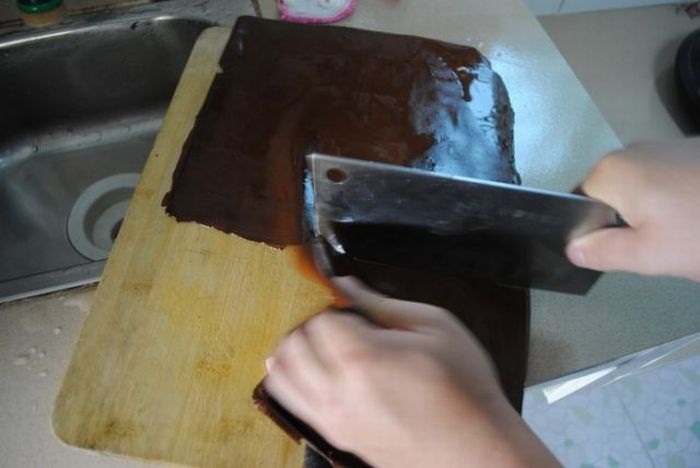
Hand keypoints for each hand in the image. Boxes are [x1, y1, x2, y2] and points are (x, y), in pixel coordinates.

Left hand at [264, 278, 558, 467]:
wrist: (474, 448)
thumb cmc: (464, 391)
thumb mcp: (434, 326)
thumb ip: (381, 303)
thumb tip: (347, 284)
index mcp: (363, 358)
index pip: (319, 319)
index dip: (338, 308)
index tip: (356, 313)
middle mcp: (338, 391)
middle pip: (293, 342)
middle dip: (312, 325)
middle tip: (339, 325)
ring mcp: (332, 418)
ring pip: (279, 372)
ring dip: (294, 349)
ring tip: (321, 344)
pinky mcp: (334, 434)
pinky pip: (288, 401)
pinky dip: (288, 378)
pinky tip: (308, 368)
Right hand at [566, 139, 699, 280]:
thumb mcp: (650, 255)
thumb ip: (603, 252)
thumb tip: (572, 248)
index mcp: (610, 172)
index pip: (578, 205)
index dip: (593, 233)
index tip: (623, 254)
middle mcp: (631, 151)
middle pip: (610, 197)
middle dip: (626, 225)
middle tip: (658, 250)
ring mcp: (664, 146)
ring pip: (640, 191)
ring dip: (654, 216)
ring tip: (686, 236)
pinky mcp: (694, 151)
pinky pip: (666, 181)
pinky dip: (677, 202)